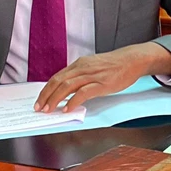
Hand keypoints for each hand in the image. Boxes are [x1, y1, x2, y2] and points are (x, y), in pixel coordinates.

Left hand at [35, 44, 158, 112]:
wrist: (132, 60)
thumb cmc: (114, 65)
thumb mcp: (93, 67)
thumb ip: (81, 75)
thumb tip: (68, 90)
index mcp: (79, 64)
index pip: (57, 77)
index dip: (46, 90)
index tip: (40, 100)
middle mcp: (82, 68)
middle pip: (58, 81)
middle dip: (46, 95)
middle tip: (39, 108)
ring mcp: (92, 75)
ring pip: (67, 86)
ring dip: (55, 99)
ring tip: (49, 110)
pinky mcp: (101, 83)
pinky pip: (83, 92)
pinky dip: (72, 101)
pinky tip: (67, 108)